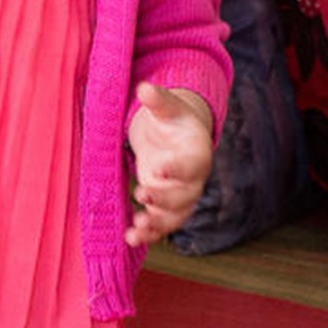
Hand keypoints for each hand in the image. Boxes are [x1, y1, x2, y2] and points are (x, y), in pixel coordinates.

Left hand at [124, 83, 213, 247]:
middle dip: (164, 198)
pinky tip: (130, 238)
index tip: (158, 168)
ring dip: (157, 224)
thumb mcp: (167, 108)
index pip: (191, 164)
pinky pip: (162, 226)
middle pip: (185, 195)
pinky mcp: (167, 208)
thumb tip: (144, 88)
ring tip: (136, 228)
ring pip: (175, 217)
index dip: (176, 167)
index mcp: (197, 153)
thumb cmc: (173, 121)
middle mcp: (193, 179)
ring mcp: (181, 196)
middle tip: (141, 193)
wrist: (176, 137)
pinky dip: (149, 234)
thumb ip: (158, 100)